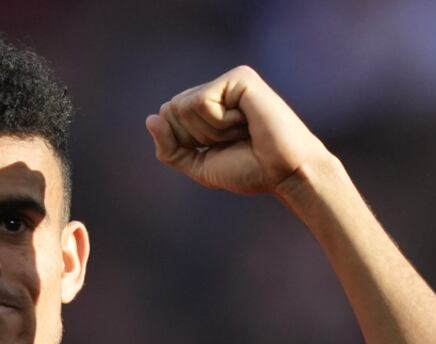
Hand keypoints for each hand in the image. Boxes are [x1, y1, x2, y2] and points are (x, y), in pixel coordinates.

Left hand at [145, 66, 332, 195]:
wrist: (284, 173)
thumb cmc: (249, 170)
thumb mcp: (199, 165)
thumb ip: (170, 148)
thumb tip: (151, 119)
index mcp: (208, 108)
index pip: (166, 117)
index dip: (183, 142)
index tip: (218, 149)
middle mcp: (217, 90)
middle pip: (171, 109)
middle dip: (196, 136)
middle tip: (232, 140)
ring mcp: (229, 82)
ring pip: (184, 106)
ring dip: (211, 131)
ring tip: (242, 131)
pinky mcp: (240, 78)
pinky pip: (202, 102)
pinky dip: (220, 122)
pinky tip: (246, 121)